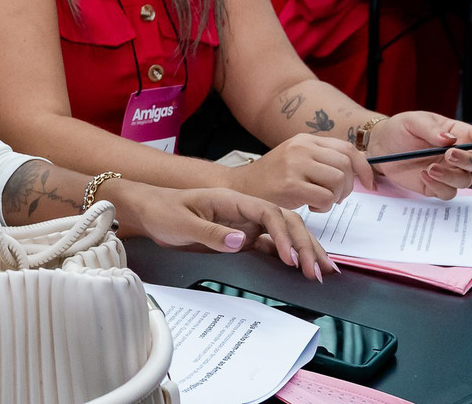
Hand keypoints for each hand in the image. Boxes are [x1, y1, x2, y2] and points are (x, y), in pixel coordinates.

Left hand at [112, 181, 339, 281]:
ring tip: (323, 270)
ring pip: (283, 233)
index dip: (283, 234)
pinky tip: (302, 267)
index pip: (268, 213)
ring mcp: (244, 223)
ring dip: (303, 250)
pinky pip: (270, 244)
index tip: (291, 258)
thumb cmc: (163, 210)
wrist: (148, 209)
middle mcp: (243, 209)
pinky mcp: (241, 236)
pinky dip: (288, 255)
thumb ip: (211, 231)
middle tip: (319, 270)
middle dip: (304, 244)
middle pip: (284, 221)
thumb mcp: (182, 222)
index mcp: (232, 200)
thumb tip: (243, 241)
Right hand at [230, 134, 372, 211]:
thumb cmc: (271, 179)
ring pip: (339, 180)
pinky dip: (323, 206)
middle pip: (346, 166)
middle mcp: (301, 147)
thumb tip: (361, 168)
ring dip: (335, 197)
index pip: (347, 148)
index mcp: (305, 140)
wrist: (239, 188)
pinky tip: (309, 205)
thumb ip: (323, 160)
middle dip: (348, 186)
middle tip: (334, 197)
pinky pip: (325, 197)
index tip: (369, 184)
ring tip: (319, 201)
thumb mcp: (296, 160)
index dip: (364, 167)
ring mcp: (295, 164)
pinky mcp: (290, 184)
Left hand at [365, 111, 471, 198]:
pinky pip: (447, 193)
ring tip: (430, 168)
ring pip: (464, 181)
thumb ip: (431, 129)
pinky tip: (423, 175)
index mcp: (458, 134)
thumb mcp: (413, 121)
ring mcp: (448, 171)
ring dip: (451, 176)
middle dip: (466, 160)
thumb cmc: (400, 129)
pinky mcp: (435, 185)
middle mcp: (457, 154)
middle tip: (449, 154)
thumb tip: (450, 140)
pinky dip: (438, 186)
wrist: (380, 146)